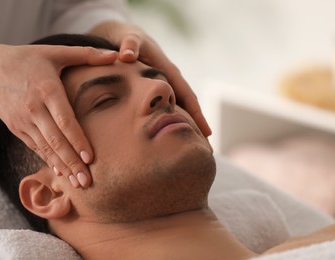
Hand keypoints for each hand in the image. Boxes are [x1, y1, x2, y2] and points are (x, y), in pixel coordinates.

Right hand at [0, 41, 117, 187]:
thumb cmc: (26, 59)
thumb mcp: (55, 51)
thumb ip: (86, 54)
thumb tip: (116, 55)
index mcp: (46, 90)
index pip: (64, 120)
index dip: (77, 140)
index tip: (91, 158)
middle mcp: (34, 109)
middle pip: (56, 140)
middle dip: (73, 162)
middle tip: (88, 182)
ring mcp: (23, 121)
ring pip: (46, 148)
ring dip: (63, 167)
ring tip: (78, 185)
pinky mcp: (17, 128)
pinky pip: (36, 147)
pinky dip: (49, 161)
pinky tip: (61, 173)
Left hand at [89, 21, 211, 136]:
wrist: (126, 38)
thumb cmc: (128, 40)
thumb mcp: (129, 39)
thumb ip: (129, 45)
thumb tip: (127, 56)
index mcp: (169, 71)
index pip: (187, 96)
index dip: (196, 115)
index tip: (206, 133)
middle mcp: (172, 80)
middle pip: (189, 106)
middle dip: (199, 126)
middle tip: (208, 150)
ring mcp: (166, 87)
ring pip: (181, 109)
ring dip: (188, 127)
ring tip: (196, 148)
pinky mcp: (158, 91)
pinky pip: (169, 108)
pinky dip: (174, 121)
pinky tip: (172, 137)